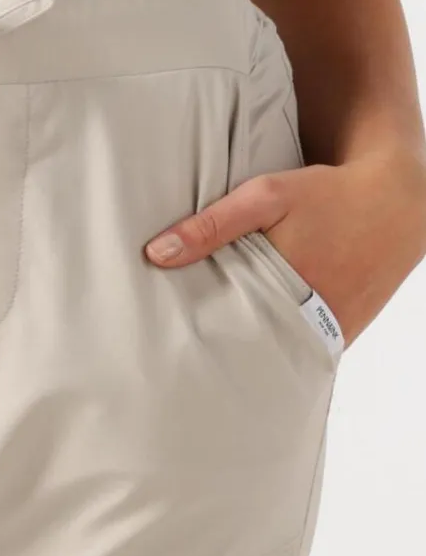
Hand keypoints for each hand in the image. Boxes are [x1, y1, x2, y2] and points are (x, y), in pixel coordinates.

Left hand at [144, 148, 425, 348]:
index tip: (167, 348)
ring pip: (277, 355)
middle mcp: (313, 321)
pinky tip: (255, 344)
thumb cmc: (329, 194)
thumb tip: (156, 254)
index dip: (198, 341)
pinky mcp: (344, 336)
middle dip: (219, 354)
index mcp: (288, 290)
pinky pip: (303, 350)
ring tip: (213, 356)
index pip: (227, 332)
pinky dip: (280, 347)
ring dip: (250, 353)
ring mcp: (332, 334)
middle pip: (250, 351)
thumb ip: (211, 225)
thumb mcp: (267, 197)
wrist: (399, 202)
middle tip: (182, 360)